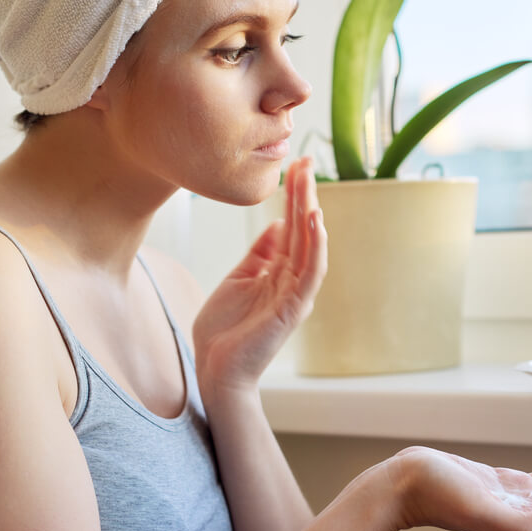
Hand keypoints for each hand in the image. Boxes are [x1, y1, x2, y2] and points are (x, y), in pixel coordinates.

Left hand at [193, 158, 326, 395]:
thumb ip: (259, 254)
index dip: (293, 195)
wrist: (216, 371)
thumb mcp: (238, 280)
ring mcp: (295, 294)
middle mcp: (292, 280)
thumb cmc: (224, 332)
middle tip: (305, 160)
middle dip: (304, 193)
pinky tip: (315, 221)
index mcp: (278, 272)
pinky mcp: (293, 308)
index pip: (291, 226)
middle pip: (302, 229)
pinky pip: (311, 272)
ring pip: (310, 245)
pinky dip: (316, 245)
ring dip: (311, 212)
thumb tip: (277, 224)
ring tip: (309, 182)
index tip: (295, 165)